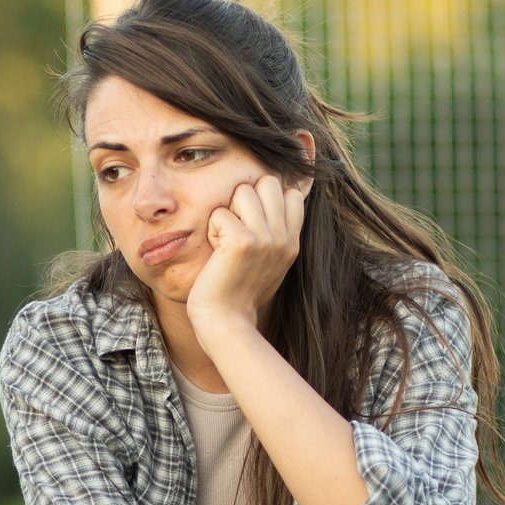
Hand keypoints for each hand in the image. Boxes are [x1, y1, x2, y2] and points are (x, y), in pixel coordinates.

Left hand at [185, 175, 307, 338]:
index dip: (266, 199)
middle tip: (235, 228)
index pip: (290, 193)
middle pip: (268, 181)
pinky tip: (215, 252)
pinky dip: (212, 230)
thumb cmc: (239, 295)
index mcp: (292, 242)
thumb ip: (276, 235)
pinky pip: (220, 213)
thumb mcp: (270, 264)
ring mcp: (265, 238)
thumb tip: (278, 199)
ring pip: (243, 190)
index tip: (251, 224)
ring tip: (224, 240)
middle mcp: (284, 238)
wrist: (226, 323)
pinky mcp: (242, 242)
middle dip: (245, 197)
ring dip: (227, 211)